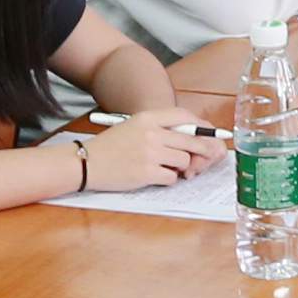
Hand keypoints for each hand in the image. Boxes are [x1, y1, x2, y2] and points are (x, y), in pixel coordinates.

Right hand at [77, 109, 222, 192]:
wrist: (86, 162)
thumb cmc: (111, 146)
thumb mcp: (134, 127)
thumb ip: (161, 128)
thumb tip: (194, 138)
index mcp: (148, 118)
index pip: (185, 117)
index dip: (202, 127)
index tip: (211, 135)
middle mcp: (151, 133)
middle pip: (192, 141)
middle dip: (202, 151)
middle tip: (203, 158)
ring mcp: (150, 153)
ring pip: (184, 160)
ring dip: (179, 167)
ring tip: (164, 167)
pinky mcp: (146, 173)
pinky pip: (172, 178)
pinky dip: (168, 180)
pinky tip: (154, 176)